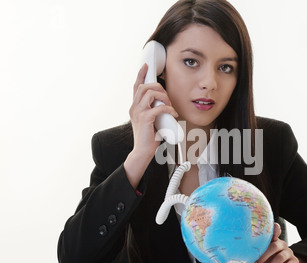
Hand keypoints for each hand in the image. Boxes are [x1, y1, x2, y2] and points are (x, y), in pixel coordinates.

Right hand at [123, 64, 178, 188]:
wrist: (142, 152)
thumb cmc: (149, 138)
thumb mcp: (150, 120)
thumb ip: (154, 110)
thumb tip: (165, 103)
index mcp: (134, 107)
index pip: (136, 86)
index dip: (140, 74)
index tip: (145, 66)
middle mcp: (134, 108)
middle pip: (143, 86)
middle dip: (157, 86)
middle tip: (166, 95)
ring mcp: (138, 113)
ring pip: (149, 93)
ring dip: (163, 96)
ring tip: (169, 104)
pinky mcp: (145, 119)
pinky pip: (158, 107)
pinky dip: (168, 108)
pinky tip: (173, 113)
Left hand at [252, 223, 299, 262]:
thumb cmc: (272, 258)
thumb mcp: (264, 254)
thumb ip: (256, 254)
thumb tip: (244, 260)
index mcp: (274, 240)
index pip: (274, 232)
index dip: (274, 229)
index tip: (273, 226)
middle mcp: (282, 245)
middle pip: (274, 246)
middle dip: (263, 256)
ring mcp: (289, 253)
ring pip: (280, 258)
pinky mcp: (294, 262)